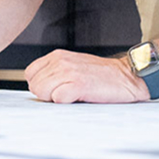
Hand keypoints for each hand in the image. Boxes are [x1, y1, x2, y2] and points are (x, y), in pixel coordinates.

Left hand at [24, 49, 149, 103]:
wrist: (128, 76)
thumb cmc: (101, 76)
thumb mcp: (73, 66)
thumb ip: (54, 73)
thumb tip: (38, 89)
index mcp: (57, 56)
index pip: (30, 74)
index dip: (40, 86)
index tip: (55, 89)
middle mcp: (61, 61)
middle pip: (34, 86)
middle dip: (46, 95)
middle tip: (66, 94)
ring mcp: (69, 72)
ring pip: (43, 92)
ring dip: (56, 99)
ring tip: (73, 95)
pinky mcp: (79, 84)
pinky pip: (58, 98)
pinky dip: (66, 102)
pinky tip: (79, 97)